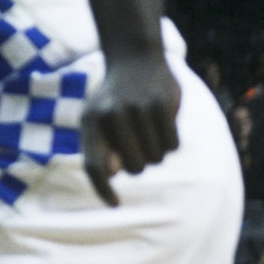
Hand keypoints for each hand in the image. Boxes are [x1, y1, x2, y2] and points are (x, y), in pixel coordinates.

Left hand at [79, 50, 181, 204]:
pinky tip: (162, 124)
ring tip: (147, 128)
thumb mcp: (96, 119)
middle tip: (137, 145)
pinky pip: (173, 146)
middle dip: (139, 164)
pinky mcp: (164, 105)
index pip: (94, 166)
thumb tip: (112, 174)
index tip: (114, 205)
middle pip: (134, 168)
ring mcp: (139, 109)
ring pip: (157, 158)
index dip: (102, 189)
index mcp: (91, 122)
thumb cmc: (112, 99)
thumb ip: (99, 148)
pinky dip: (170, 143)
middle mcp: (112, 115)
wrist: (134, 59)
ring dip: (156, 152)